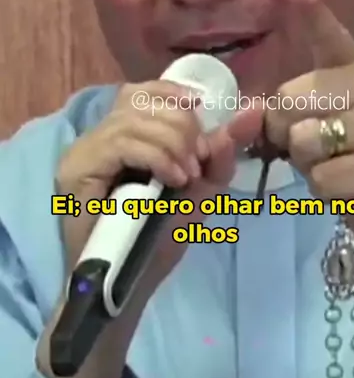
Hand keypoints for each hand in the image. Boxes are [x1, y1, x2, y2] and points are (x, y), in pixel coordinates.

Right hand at [55, 79, 257, 288]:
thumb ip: (221, 153)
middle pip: (142, 100)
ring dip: (173, 143)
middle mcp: (97, 136)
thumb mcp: (199, 191)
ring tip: (187, 176)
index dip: (172, 92)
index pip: (142, 90)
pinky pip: (121, 142)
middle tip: (198, 163)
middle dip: (182, 126)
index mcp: (122, 135)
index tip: (200, 112)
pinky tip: (173, 179)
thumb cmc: (157, 241)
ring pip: (134, 119)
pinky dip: (155, 155)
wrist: (128, 287)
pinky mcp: (77, 169)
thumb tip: (251, 111)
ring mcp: (84, 151)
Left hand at [263, 0, 353, 257]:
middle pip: (288, 101)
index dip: (313, 14)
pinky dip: (325, 191)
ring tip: (338, 167)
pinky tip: (352, 187)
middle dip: (286, 133)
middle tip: (319, 149)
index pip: (330, 37)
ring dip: (308, 166)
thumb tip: (253, 114)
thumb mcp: (326, 125)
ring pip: (302, 141)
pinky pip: (321, 177)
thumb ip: (295, 111)